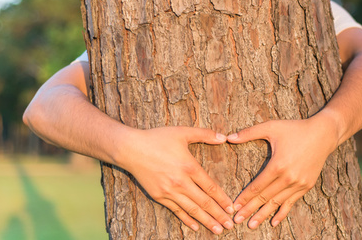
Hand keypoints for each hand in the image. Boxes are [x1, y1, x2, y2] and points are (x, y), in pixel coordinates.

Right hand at [118, 126, 234, 233]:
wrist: (130, 149)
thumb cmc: (157, 138)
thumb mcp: (182, 132)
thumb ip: (204, 134)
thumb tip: (223, 136)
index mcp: (189, 167)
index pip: (211, 187)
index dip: (222, 199)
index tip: (232, 207)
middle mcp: (181, 182)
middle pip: (204, 202)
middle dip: (219, 215)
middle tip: (230, 225)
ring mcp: (169, 191)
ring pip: (192, 209)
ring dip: (206, 221)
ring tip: (218, 230)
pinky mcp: (159, 196)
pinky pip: (176, 210)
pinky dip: (187, 219)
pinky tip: (195, 226)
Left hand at [227, 114, 339, 228]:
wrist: (323, 134)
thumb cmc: (295, 129)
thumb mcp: (271, 127)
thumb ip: (249, 133)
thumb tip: (228, 138)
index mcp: (278, 165)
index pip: (257, 186)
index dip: (244, 198)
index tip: (233, 206)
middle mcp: (288, 177)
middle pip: (265, 197)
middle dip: (249, 210)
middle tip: (236, 221)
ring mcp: (299, 183)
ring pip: (277, 203)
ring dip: (263, 215)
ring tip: (251, 225)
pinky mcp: (306, 186)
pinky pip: (291, 202)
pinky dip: (282, 213)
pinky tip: (273, 222)